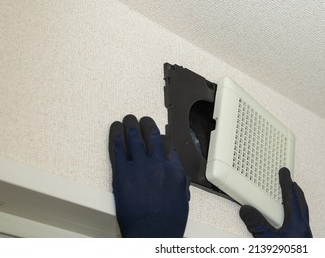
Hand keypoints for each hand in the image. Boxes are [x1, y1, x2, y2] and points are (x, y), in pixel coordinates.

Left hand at [109, 115, 189, 236]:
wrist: (153, 234)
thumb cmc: (167, 222)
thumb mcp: (181, 199)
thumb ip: (178, 183)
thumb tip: (176, 175)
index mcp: (174, 171)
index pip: (168, 147)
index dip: (162, 138)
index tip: (158, 134)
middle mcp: (158, 166)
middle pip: (152, 138)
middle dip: (147, 126)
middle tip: (142, 121)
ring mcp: (140, 168)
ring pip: (135, 140)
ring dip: (131, 127)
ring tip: (128, 119)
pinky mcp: (122, 175)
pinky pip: (118, 151)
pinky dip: (116, 139)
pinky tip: (115, 131)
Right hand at [239, 167, 312, 237]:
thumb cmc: (288, 255)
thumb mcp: (268, 239)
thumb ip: (257, 224)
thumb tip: (246, 210)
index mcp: (296, 222)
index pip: (291, 196)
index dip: (286, 182)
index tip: (284, 172)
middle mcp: (303, 227)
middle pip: (300, 203)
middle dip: (294, 191)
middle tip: (290, 182)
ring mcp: (304, 235)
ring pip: (302, 213)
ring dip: (296, 204)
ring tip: (289, 199)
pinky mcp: (302, 242)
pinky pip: (301, 224)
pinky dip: (295, 217)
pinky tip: (287, 222)